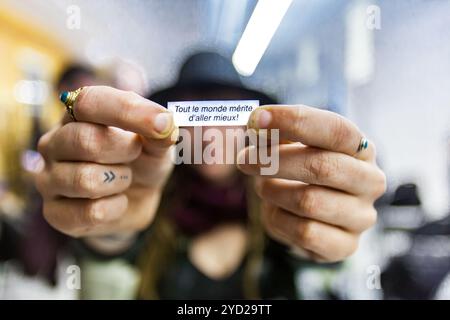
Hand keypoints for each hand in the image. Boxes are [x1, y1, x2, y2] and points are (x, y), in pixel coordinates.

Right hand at [35, 86, 176, 236]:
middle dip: (125, 150)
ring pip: (86, 180)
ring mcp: (49, 179)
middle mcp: (54, 143)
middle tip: (136, 153)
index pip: (89, 102)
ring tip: (123, 178)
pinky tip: (116, 202)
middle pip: (85, 140)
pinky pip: (91, 212)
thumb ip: (160, 132)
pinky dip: (116, 208)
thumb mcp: (157, 143)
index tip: (161, 122)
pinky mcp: (55, 213)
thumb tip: (165, 123)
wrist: (137, 200)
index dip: (127, 110)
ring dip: (120, 180)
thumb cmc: (142, 161)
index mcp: (76, 115)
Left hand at [237, 105, 385, 262]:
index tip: (256, 120)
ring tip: (262, 187)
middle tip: (244, 160)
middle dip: (274, 161)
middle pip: (322, 166)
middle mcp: (370, 181)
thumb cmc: (301, 172)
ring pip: (308, 202)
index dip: (294, 121)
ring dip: (273, 192)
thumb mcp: (291, 146)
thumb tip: (255, 125)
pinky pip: (304, 233)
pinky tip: (274, 211)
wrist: (311, 216)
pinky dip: (278, 220)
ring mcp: (361, 216)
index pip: (335, 130)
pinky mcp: (346, 246)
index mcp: (361, 148)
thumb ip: (276, 133)